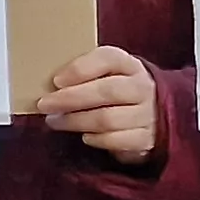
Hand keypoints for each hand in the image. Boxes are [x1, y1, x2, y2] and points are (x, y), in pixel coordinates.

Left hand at [35, 47, 159, 164]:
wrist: (154, 117)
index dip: (81, 68)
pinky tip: (84, 136)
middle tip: (45, 104)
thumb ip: (84, 75)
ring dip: (75, 121)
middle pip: (107, 91)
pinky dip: (95, 139)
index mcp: (130, 66)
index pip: (109, 59)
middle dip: (71, 99)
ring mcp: (148, 114)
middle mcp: (143, 88)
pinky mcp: (146, 138)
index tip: (56, 80)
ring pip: (107, 119)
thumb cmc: (117, 93)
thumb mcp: (107, 76)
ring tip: (55, 122)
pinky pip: (115, 140)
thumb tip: (48, 84)